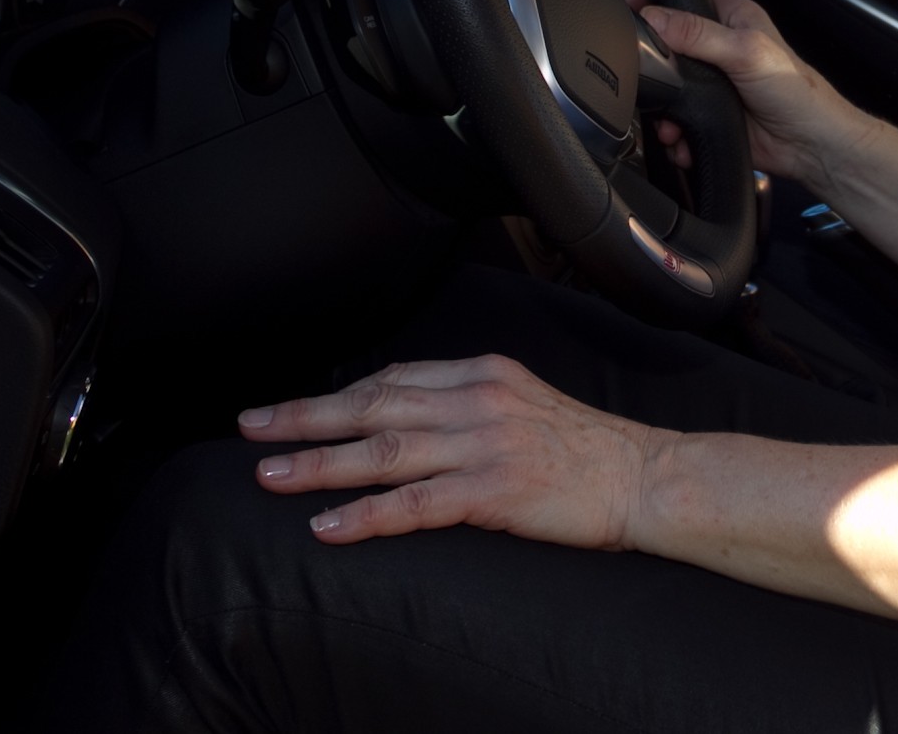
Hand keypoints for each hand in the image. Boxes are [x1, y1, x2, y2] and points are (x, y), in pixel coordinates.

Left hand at [241, 355, 663, 548]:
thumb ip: (469, 405)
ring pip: (384, 448)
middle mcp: (478, 401)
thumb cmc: (587, 450)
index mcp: (484, 374)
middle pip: (374, 402)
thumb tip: (411, 417)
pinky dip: (365, 513)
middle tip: (252, 427)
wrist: (645, 476)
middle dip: (306, 416)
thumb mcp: (525, 403)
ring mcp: (484, 444)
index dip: (338, 395)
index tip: (294, 409)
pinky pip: (415, 503)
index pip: (395, 377)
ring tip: (269, 474)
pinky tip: (327, 524)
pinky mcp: (493, 490)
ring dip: (319, 462)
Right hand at [623, 0, 875, 191]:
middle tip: (642, 68)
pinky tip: (682, 137)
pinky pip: (677, 119)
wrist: (809, 144)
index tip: (631, 0)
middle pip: (668, 39)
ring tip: (667, 117)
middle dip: (652, 59)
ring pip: (667, 84)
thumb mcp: (746, 52)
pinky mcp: (709, 113)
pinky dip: (674, 132)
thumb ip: (699, 34)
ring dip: (661, 104)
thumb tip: (655, 18)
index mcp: (732, 17)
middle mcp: (719, 46)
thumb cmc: (797, 91)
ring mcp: (712, 81)